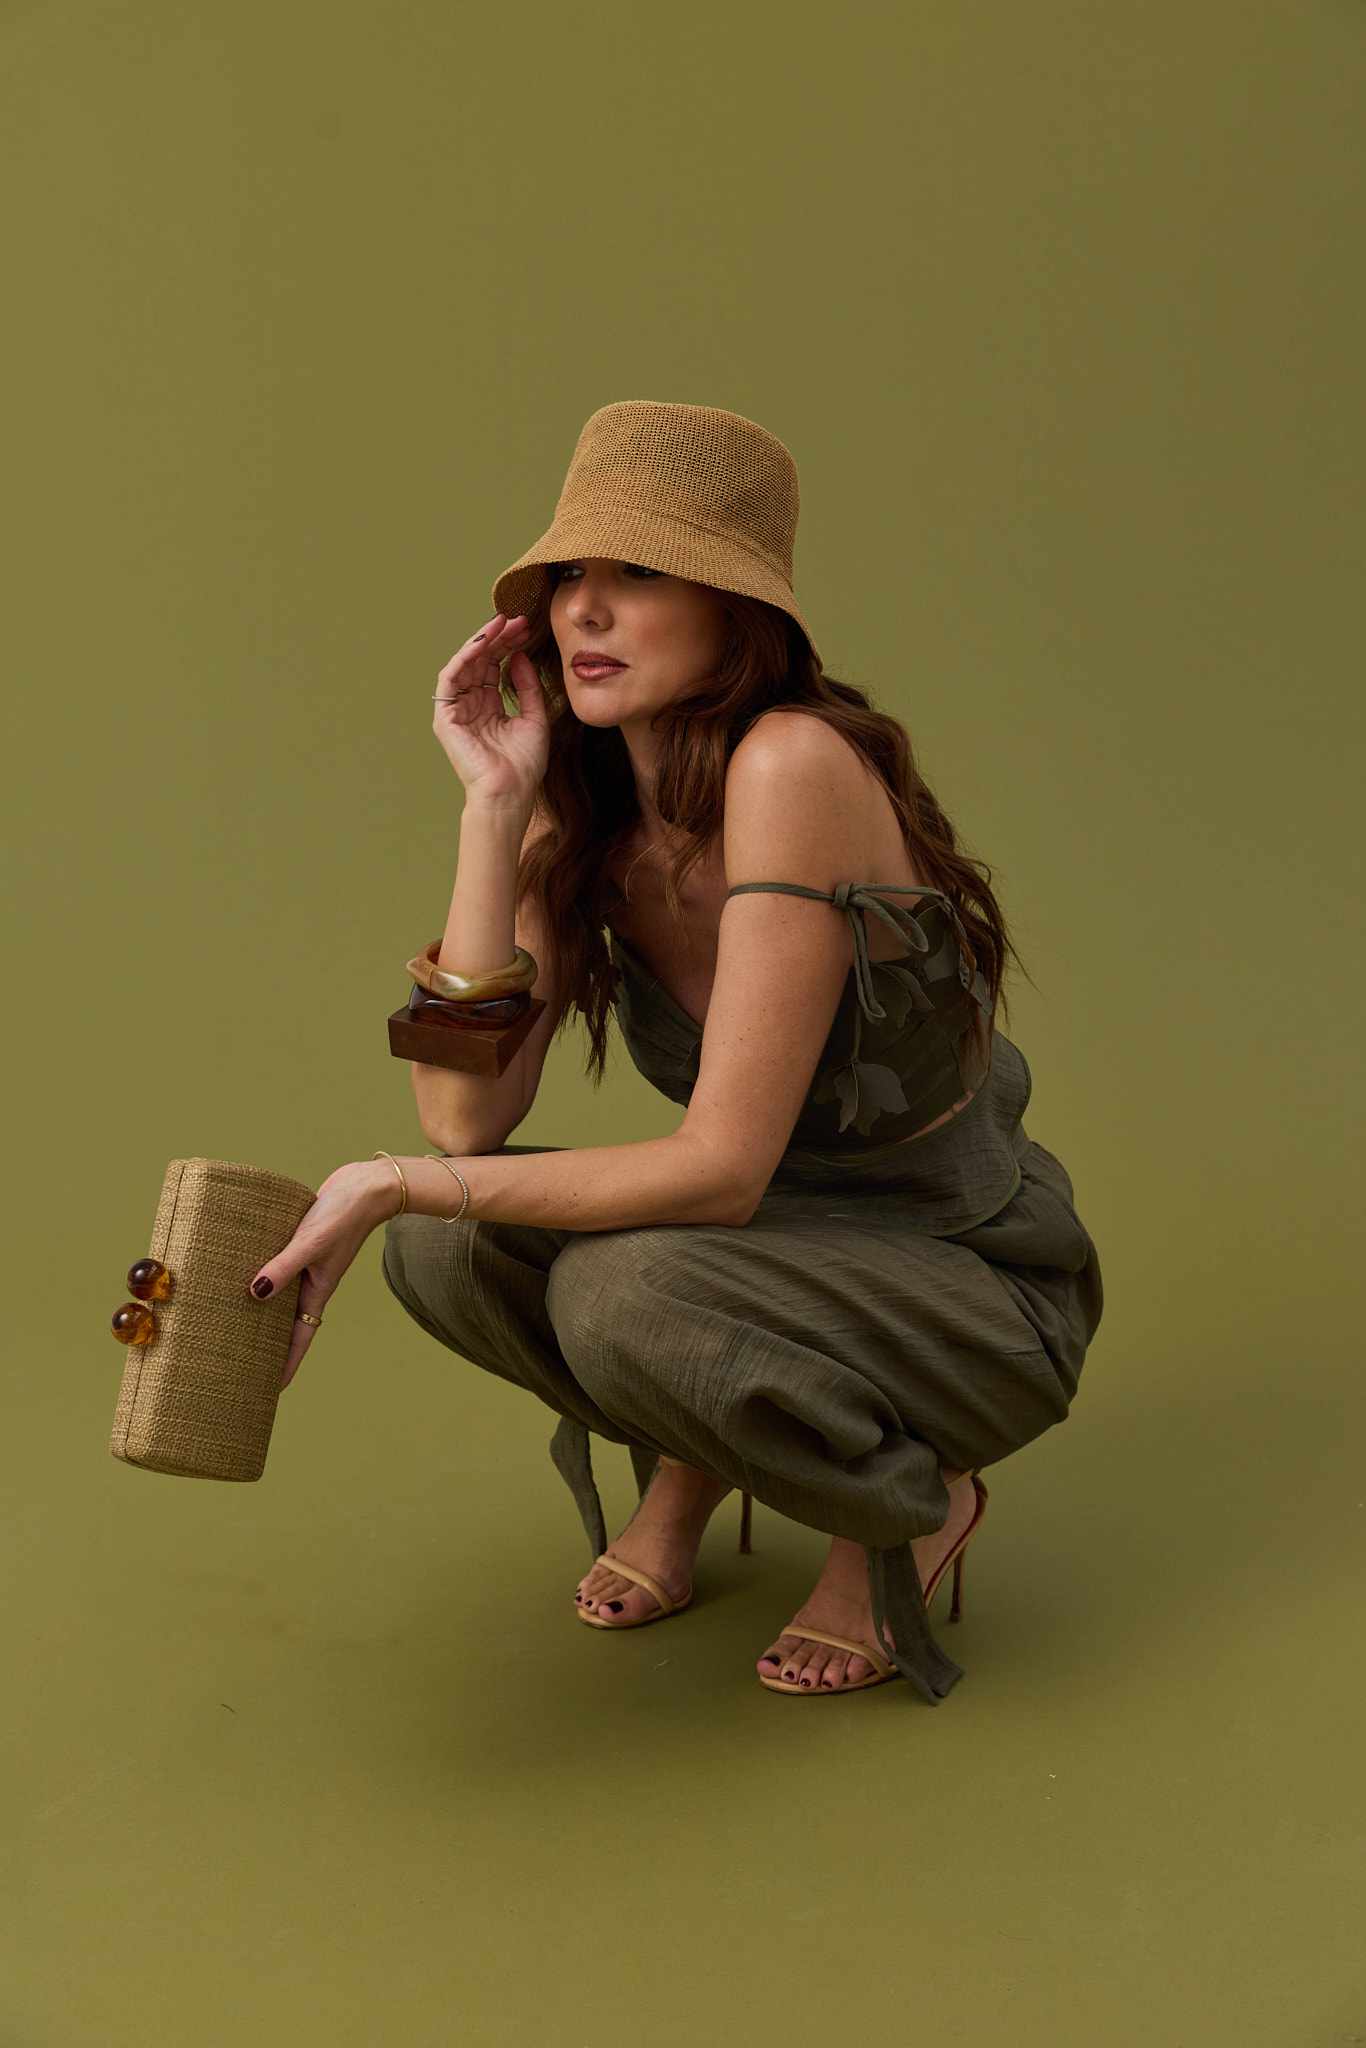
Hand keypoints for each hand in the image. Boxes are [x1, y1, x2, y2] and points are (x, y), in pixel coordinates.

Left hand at [247, 1161, 398, 1390]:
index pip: (300, 1338)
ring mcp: (306, 1263)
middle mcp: (311, 1282)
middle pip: (287, 1322)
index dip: (287, 1364)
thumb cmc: (345, 1215)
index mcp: (318, 1290)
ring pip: (279, 1295)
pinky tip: (243, 1273)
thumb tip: (255, 1292)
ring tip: (234, 1325)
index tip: (272, 1390)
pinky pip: (277, 1267)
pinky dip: (262, 1274)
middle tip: (243, 1365)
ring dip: (262, 1309)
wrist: (368, 1184)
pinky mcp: (300, 1243)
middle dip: (269, 1344)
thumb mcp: (312, 1243)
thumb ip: (284, 1266)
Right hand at [433, 611, 549, 807]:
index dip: (509, 646)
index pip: (495, 667)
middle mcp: (471, 706)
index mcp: (490, 708)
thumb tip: (519, 656)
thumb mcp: (534, 717)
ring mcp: (456, 711)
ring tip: (500, 624)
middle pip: (481, 662)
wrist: (510, 792)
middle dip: (498, 638)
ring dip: (481, 642)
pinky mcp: (445, 717)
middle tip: (516, 619)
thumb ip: (527, 686)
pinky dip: (464, 658)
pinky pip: (450, 679)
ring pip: (464, 665)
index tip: (525, 628)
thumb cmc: (524, 764)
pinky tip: (482, 643)